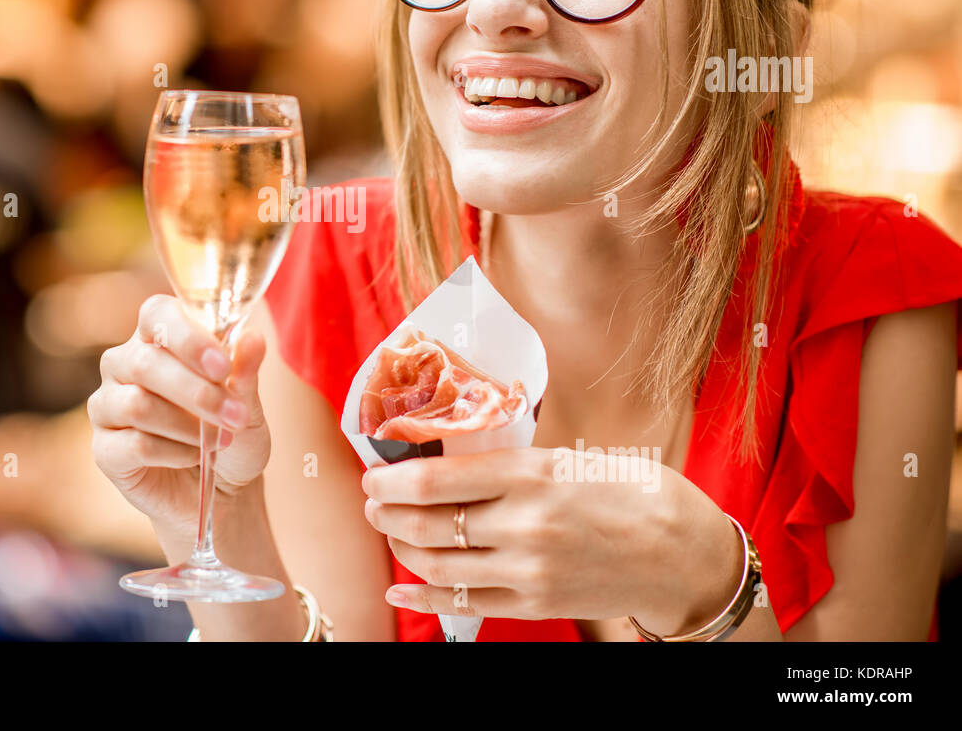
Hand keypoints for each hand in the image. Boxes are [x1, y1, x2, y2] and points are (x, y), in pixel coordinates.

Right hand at [88, 295, 272, 544]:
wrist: (224, 490)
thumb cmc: (233, 432)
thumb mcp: (248, 402)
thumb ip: (245, 370)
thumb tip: (252, 337)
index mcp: (157, 336)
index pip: (156, 314)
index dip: (187, 337)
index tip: (222, 366)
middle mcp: (123, 364)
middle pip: (145, 363)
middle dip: (197, 392)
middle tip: (235, 415)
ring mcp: (107, 405)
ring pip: (137, 405)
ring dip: (187, 426)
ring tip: (220, 441)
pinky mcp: (105, 449)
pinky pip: (135, 444)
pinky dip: (175, 453)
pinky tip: (194, 456)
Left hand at [360, 446, 741, 633]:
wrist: (684, 554)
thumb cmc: (631, 493)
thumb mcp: (569, 458)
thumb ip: (512, 462)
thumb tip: (452, 454)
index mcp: (531, 475)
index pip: (436, 479)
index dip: (390, 479)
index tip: (373, 473)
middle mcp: (524, 524)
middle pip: (426, 524)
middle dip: (385, 512)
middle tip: (372, 501)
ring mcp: (528, 570)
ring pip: (437, 566)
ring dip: (401, 548)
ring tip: (390, 531)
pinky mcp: (535, 604)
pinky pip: (464, 603)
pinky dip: (423, 596)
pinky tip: (400, 587)